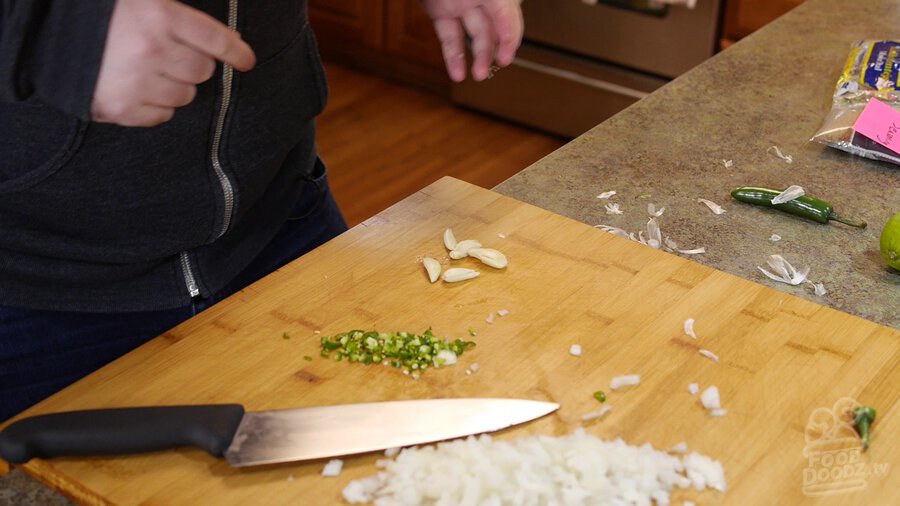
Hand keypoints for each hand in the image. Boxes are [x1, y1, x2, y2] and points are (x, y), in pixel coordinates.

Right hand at [91, 0, 254, 126]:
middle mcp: (152, 48)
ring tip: (150, 72)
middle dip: (193, 65)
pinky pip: (161, 116)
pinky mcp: (120, 107)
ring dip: (175, 86)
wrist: (46, 31)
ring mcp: (136, 80)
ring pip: (185, 96)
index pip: (215, 38)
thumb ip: (177, 15)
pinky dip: (157, 107)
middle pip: (203, 71)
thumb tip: (223, 40)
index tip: (246, 61)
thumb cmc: (99, 13)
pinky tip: (140, 90)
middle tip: (171, 57)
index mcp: (159, 14)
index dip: (236, 52)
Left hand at [420, 0, 522, 81]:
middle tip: (500, 64)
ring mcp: (459, 2)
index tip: (508, 50)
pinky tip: (458, 73)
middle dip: (498, 46)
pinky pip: (449, 36)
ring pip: (474, 34)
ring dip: (479, 56)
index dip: (511, 30)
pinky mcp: (439, 10)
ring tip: (479, 75)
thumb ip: (498, 1)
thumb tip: (511, 7)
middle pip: (495, 24)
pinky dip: (453, 56)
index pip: (508, 10)